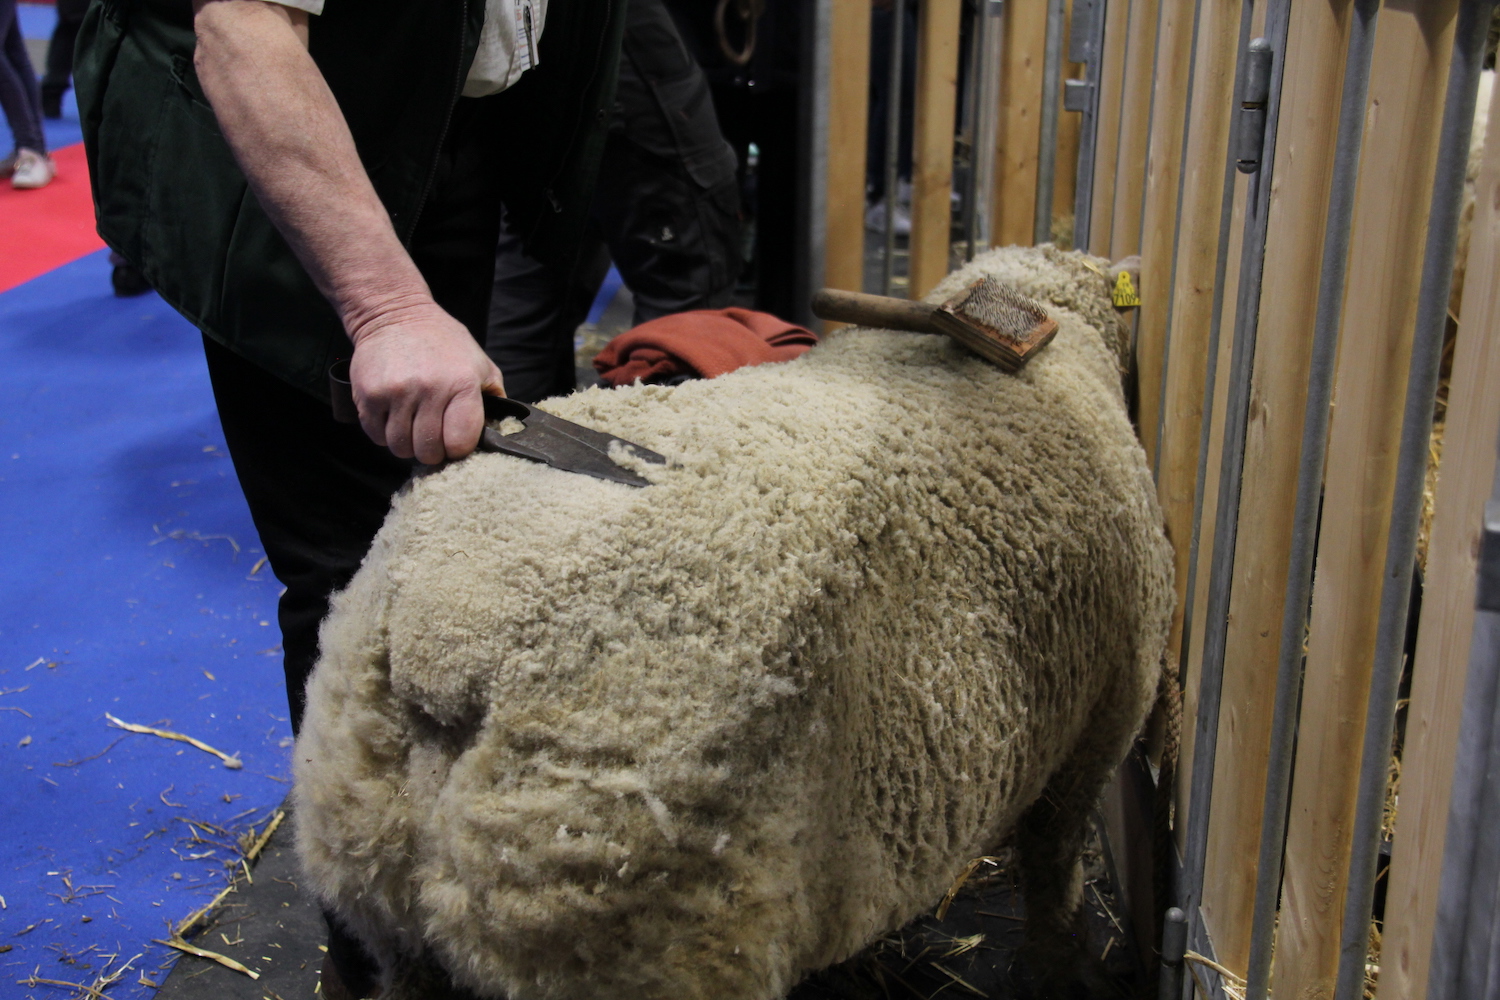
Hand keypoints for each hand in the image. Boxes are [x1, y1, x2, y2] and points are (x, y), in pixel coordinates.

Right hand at [347, 298, 505, 464]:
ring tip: (412, 427)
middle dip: (432, 450)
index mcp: (462, 384)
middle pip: (429, 451)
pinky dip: (384, 434)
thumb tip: (501, 431)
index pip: (460, 443)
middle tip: (431, 437)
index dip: (458, 449)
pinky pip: (376, 435)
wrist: (395, 314)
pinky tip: (393, 417)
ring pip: (400, 447)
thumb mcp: (479, 363)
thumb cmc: (442, 341)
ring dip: (407, 444)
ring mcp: (396, 393)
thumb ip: (494, 397)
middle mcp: (429, 389)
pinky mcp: (369, 394)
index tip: (454, 442)